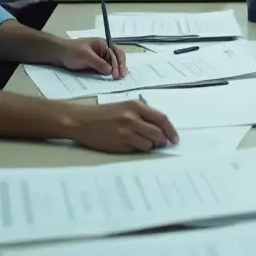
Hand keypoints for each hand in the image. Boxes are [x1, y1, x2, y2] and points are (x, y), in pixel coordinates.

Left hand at [52, 36, 126, 78]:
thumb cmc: (72, 52)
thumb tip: (110, 71)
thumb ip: (99, 63)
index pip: (116, 53)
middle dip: (120, 67)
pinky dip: (110, 73)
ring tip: (118, 79)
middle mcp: (104, 50)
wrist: (59, 54)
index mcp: (103, 44)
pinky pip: (106, 68)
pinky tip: (111, 78)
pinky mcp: (96, 64)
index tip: (117, 75)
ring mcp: (100, 57)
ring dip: (117, 70)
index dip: (118, 64)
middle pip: (117, 57)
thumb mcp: (86, 56)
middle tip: (120, 78)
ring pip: (113, 64)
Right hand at [61, 101, 179, 152]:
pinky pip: (137, 149)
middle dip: (162, 141)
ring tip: (140, 142)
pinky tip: (130, 145)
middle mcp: (132, 117)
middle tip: (160, 144)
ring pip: (149, 144)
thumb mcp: (124, 107)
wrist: (81, 120)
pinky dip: (138, 149)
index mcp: (135, 106)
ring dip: (149, 146)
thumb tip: (161, 129)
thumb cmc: (103, 114)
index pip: (162, 119)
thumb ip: (142, 115)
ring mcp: (126, 131)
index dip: (171, 131)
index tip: (175, 139)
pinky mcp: (119, 143)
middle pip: (158, 133)